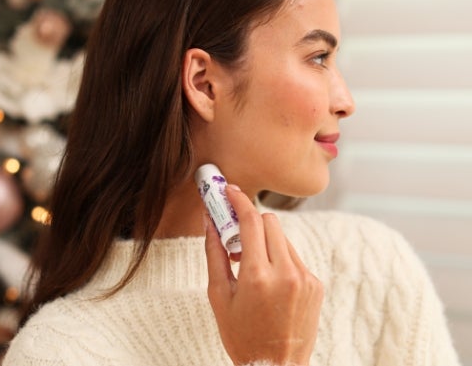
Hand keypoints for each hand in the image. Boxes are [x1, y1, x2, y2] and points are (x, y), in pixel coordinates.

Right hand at [204, 184, 322, 365]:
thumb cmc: (241, 336)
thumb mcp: (219, 296)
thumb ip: (214, 254)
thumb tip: (210, 221)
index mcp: (258, 276)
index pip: (251, 221)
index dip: (239, 200)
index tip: (230, 190)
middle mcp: (287, 273)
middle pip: (270, 223)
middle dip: (251, 221)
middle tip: (235, 234)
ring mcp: (306, 278)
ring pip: (283, 238)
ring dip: (264, 240)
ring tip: (249, 263)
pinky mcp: (316, 284)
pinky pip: (294, 257)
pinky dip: (279, 258)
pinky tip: (268, 280)